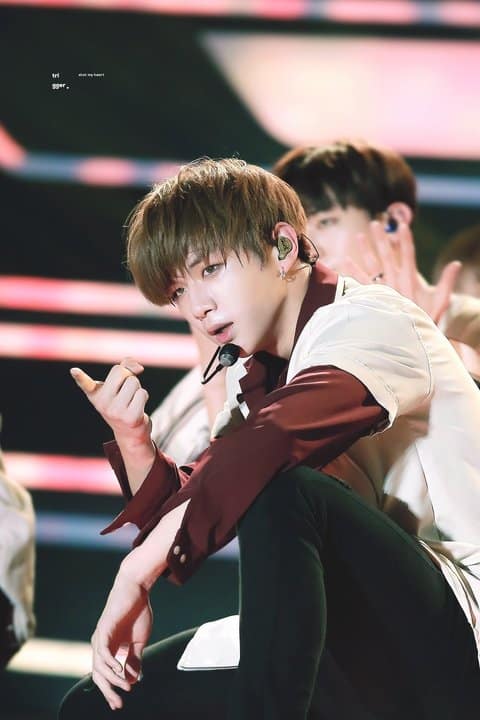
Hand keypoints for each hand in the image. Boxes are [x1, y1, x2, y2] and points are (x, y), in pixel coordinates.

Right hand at [70, 358, 155, 492]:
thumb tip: (138, 368)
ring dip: (137, 388)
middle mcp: (102, 403)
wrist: (129, 430)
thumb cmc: (123, 400)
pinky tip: (137, 407)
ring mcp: (115, 412)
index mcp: (95, 394)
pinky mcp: (130, 418)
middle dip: (128, 376)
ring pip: (134, 382)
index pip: (86, 384)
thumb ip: (126, 365)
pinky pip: (142, 393)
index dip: (80, 376)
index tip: (74, 370)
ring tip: (131, 400)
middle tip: (126, 390)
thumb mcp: (119, 382)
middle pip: (121, 371)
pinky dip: (143, 397)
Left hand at [91, 570, 152, 709]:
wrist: (137, 589)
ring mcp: (100, 637)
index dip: (110, 690)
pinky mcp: (104, 630)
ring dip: (113, 679)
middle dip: (108, 691)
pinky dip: (111, 665)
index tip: (119, 703)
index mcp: (108, 648)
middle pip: (98, 675)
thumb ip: (134, 659)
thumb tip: (133, 678)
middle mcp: (101, 645)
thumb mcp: (139, 641)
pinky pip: (103, 653)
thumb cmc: (137, 611)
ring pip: (100, 667)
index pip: (105, 675)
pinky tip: (120, 671)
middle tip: (118, 703)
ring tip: (126, 685)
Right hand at [344, 221, 461, 323]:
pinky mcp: (374, 297)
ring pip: (373, 266)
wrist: (411, 338)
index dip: (405, 240)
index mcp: (410, 279)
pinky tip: (346, 261)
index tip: (403, 226)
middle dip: (381, 240)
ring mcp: (384, 288)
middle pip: (387, 255)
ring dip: (366, 251)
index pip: (408, 255)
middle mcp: (395, 281)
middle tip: (375, 223)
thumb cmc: (427, 321)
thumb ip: (446, 283)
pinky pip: (362, 282)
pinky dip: (354, 272)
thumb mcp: (439, 301)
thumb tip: (456, 264)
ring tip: (359, 236)